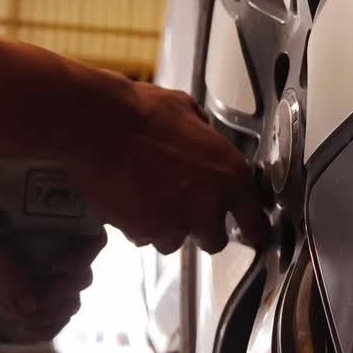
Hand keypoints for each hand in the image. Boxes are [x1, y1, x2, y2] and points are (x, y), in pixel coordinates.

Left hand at [0, 221, 106, 343]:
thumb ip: (5, 267)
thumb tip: (31, 305)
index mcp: (49, 230)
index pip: (89, 238)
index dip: (83, 256)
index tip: (54, 267)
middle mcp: (56, 255)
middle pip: (84, 277)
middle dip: (58, 295)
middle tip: (29, 300)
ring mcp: (48, 284)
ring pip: (71, 305)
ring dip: (46, 316)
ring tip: (9, 314)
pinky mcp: (37, 308)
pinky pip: (55, 325)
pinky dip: (40, 331)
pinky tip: (16, 327)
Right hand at [70, 82, 268, 254]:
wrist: (99, 127)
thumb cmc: (140, 113)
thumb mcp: (187, 110)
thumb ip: (203, 132)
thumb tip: (201, 133)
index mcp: (229, 174)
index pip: (253, 218)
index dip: (251, 227)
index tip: (249, 232)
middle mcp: (207, 205)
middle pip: (214, 241)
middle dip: (202, 229)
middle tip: (186, 209)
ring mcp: (175, 223)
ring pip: (175, 242)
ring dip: (166, 227)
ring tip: (149, 199)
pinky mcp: (143, 232)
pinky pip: (144, 237)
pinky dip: (138, 225)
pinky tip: (129, 200)